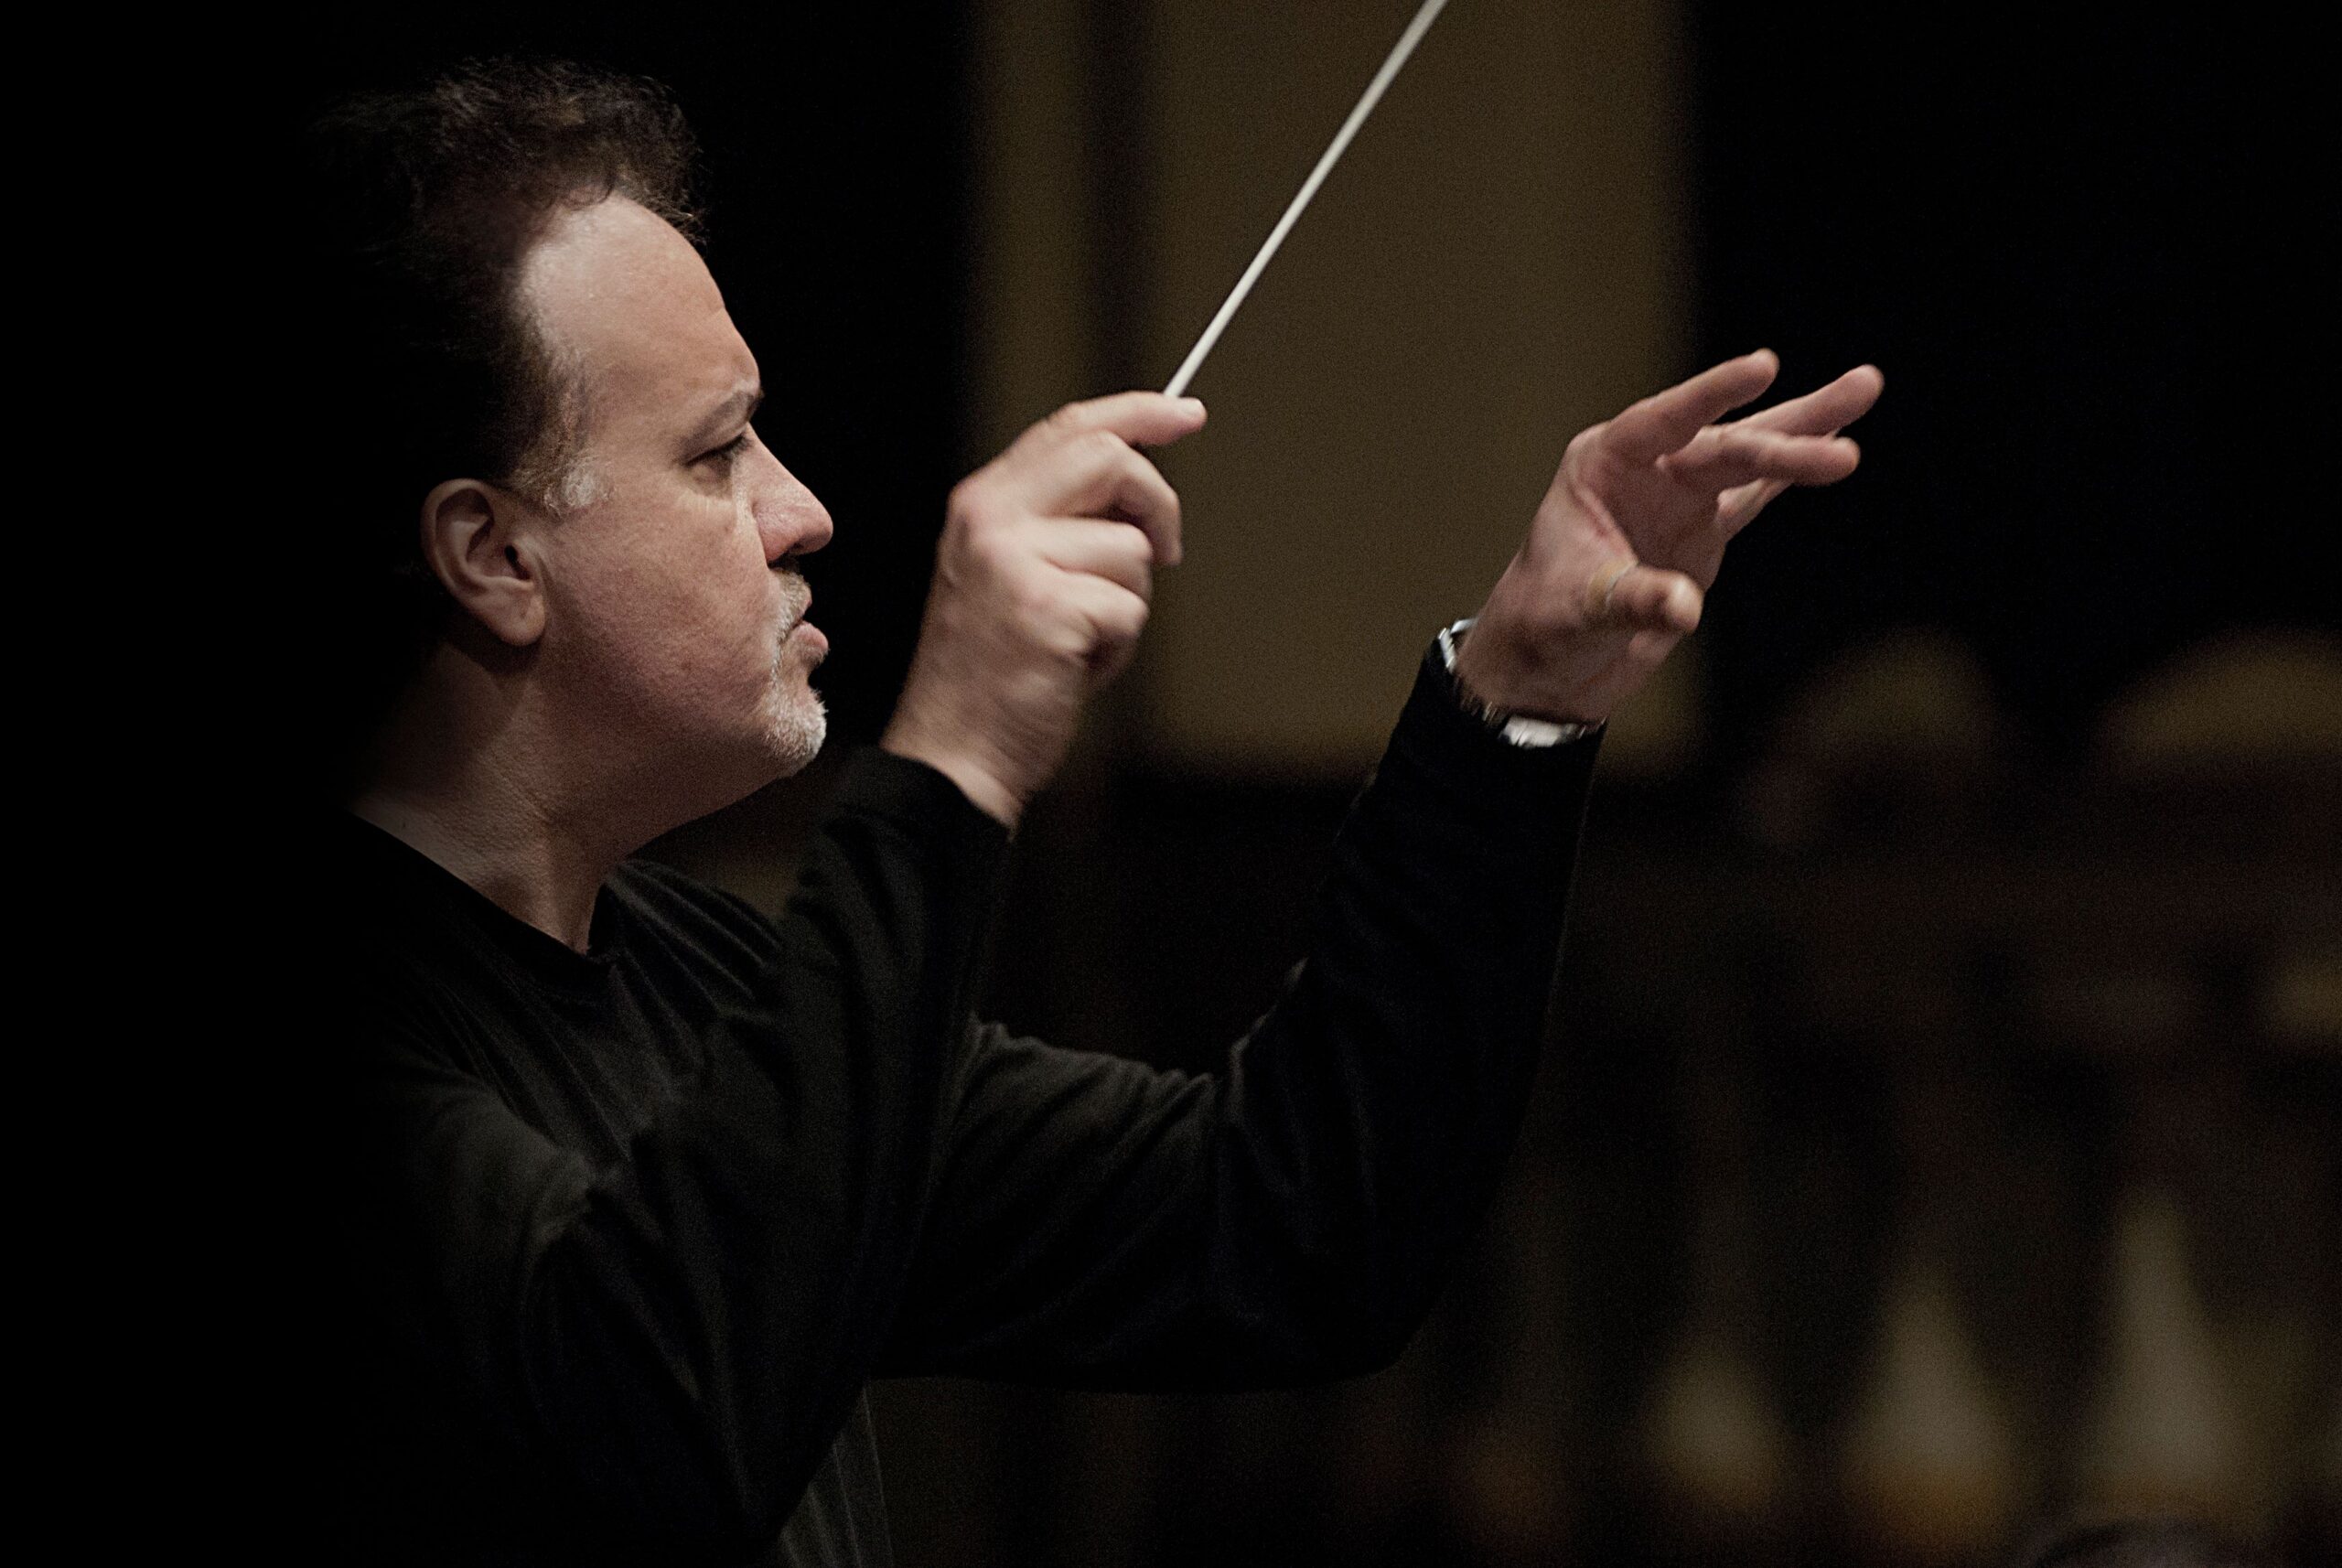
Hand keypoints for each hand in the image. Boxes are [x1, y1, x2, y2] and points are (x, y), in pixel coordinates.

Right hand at [883, 391, 1205, 826]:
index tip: (1188, 414)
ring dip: (1126, 604)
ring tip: (1078, 642)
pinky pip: (1131, 608)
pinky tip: (1074, 670)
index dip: (1139, 414)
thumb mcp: (1008, 577)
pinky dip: (1118, 648)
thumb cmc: (991, 676)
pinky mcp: (1048, 610)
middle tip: (1169, 549)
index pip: (1069, 428)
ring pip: (1132, 549)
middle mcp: (992, 520)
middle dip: (1157, 502)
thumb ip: (1057, 524)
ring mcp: (1016, 563)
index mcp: (982, 504)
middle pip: (1110, 458)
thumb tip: (1138, 492)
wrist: (953, 755)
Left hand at [1454, 351, 1882, 723]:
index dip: (1712, 393)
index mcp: (1603, 464)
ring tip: (1865, 384)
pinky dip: (1791, 473)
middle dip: (1786, 442)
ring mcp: (1679, 498)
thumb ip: (1635, 600)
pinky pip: (1756, 494)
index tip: (1764, 365)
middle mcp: (1646, 470)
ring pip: (1750, 458)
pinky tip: (1837, 437)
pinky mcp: (1704, 533)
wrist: (1548, 664)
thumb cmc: (1545, 624)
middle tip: (1848, 434)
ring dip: (1805, 431)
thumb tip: (1685, 607)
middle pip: (1724, 446)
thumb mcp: (1582, 611)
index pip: (1664, 419)